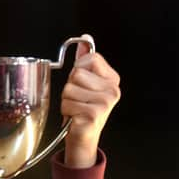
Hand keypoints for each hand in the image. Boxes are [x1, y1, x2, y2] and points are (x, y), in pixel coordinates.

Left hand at [61, 34, 120, 167]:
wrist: (83, 138)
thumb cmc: (81, 111)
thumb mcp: (84, 84)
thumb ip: (84, 62)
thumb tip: (85, 40)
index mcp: (112, 79)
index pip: (90, 58)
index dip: (78, 69)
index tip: (81, 84)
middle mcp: (112, 89)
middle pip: (76, 74)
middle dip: (69, 88)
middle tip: (77, 100)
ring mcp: (105, 102)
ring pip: (69, 89)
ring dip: (66, 101)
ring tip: (75, 110)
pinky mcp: (94, 114)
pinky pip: (67, 104)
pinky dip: (66, 112)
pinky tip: (75, 118)